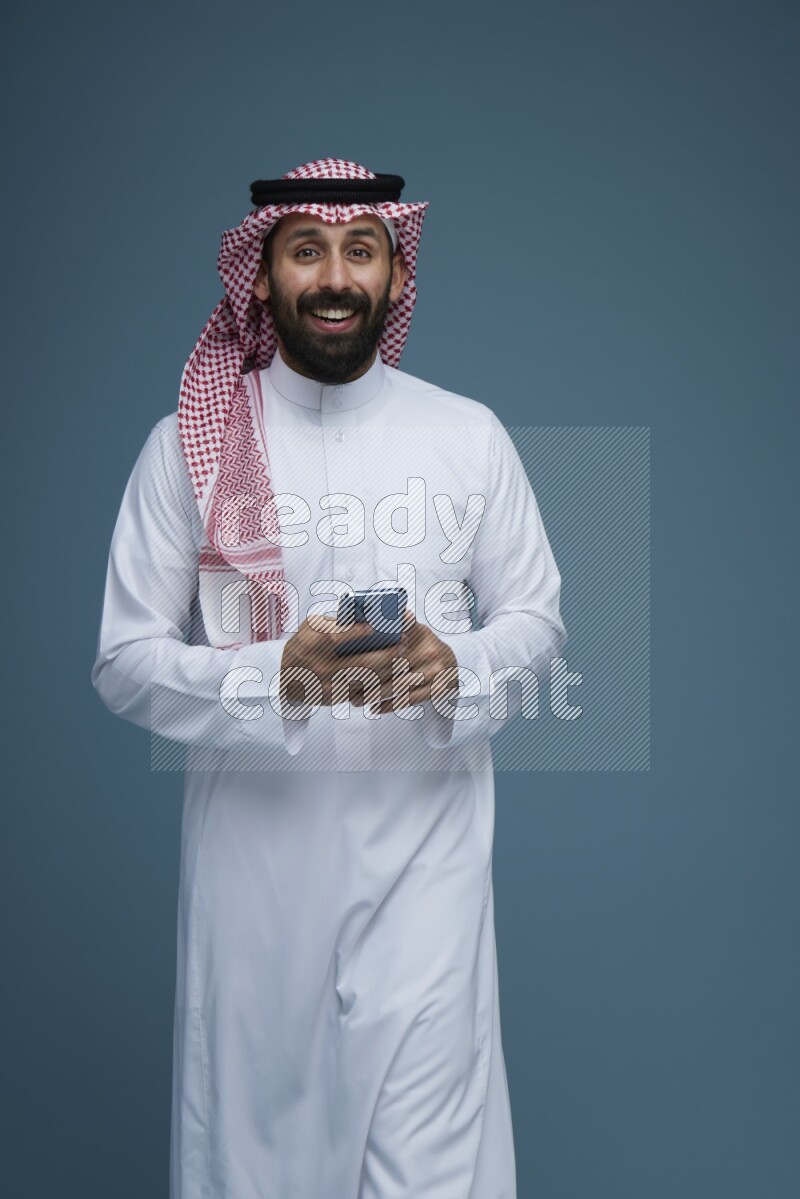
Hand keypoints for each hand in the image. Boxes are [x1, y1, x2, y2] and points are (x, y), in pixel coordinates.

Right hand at [278, 609, 458, 714]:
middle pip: (359, 664)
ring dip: (389, 670)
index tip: (375, 627)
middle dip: (386, 654)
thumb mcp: (311, 627)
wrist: (286, 680)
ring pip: (366, 681)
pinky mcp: (337, 699)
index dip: (356, 632)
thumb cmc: (303, 645)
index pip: (335, 638)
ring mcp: (329, 686)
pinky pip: (364, 692)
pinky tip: (395, 675)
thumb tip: (366, 617)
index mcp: (311, 645)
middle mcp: (320, 668)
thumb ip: (335, 621)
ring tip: (404, 658)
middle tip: (403, 643)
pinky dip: (381, 684)